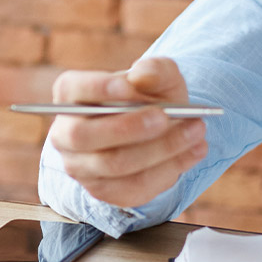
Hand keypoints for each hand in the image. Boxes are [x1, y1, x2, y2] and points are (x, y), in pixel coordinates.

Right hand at [46, 57, 207, 209]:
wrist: (159, 131)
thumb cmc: (152, 98)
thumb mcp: (160, 78)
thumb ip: (155, 70)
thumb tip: (142, 76)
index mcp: (71, 95)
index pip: (71, 89)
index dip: (97, 88)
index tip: (128, 87)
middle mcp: (66, 133)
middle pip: (85, 135)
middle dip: (129, 127)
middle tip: (165, 118)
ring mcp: (81, 166)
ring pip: (115, 164)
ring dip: (160, 149)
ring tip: (195, 131)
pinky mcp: (104, 191)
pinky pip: (134, 186)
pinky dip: (168, 169)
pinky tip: (193, 151)